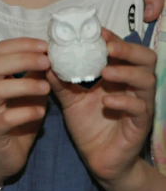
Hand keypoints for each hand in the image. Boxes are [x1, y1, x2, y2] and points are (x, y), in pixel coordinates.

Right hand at [0, 38, 50, 187]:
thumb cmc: (15, 121)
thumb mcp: (27, 95)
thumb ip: (34, 76)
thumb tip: (53, 55)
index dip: (21, 44)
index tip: (45, 45)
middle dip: (23, 59)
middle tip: (48, 62)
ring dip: (24, 84)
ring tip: (47, 87)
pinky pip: (5, 119)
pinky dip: (24, 112)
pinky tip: (40, 112)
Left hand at [48, 28, 155, 183]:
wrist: (98, 159)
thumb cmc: (88, 123)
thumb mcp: (70, 98)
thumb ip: (60, 79)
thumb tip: (44, 58)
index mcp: (117, 76)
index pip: (124, 50)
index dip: (113, 38)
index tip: (96, 31)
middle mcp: (132, 87)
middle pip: (146, 59)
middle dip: (128, 49)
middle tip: (108, 47)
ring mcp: (140, 105)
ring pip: (147, 80)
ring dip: (127, 72)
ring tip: (105, 72)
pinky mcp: (140, 125)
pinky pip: (141, 108)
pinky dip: (125, 101)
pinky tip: (108, 101)